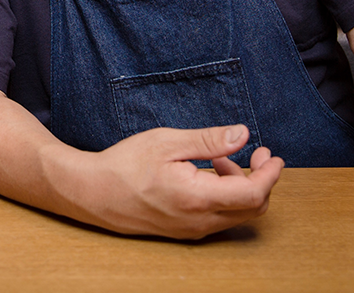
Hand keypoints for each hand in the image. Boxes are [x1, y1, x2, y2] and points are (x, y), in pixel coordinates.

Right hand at [83, 124, 283, 238]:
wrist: (95, 192)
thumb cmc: (126, 164)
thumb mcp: (166, 142)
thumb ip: (208, 141)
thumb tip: (242, 135)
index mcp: (198, 198)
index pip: (253, 193)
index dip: (269, 175)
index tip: (272, 156)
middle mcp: (201, 222)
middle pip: (252, 209)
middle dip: (260, 180)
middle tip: (255, 154)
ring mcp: (194, 230)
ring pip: (236, 215)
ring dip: (240, 187)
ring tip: (220, 160)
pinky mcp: (185, 231)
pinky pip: (219, 218)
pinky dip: (225, 196)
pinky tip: (206, 175)